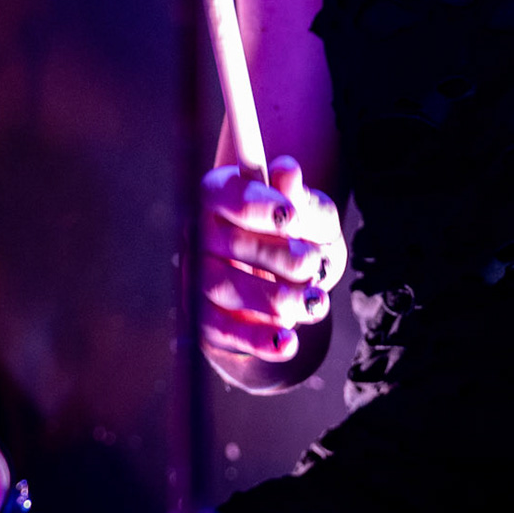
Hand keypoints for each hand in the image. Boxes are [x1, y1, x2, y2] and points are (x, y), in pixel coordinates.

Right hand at [200, 155, 345, 363]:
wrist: (288, 296)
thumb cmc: (301, 243)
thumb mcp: (313, 220)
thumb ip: (304, 201)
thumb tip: (286, 171)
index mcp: (220, 194)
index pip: (225, 194)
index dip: (256, 205)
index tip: (292, 217)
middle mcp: (200, 233)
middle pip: (228, 243)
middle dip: (278, 256)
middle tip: (314, 264)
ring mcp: (197, 278)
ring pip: (224, 287)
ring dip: (275, 298)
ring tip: (315, 303)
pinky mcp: (205, 321)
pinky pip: (223, 330)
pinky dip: (257, 339)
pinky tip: (289, 342)